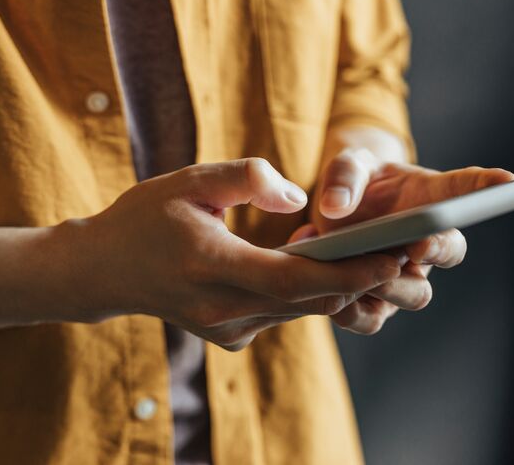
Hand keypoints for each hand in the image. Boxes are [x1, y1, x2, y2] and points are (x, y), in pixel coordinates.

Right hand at [66, 158, 400, 349]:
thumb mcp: (190, 180)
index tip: (394, 258)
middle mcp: (222, 309)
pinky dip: (314, 295)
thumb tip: (298, 196)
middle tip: (409, 254)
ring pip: (301, 309)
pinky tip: (340, 272)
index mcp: (211, 267)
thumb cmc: (146, 217)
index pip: (296, 278)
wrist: (105, 271)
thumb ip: (245, 177)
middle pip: (309, 299)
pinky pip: (284, 314)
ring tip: (388, 260)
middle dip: (362, 279)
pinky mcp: (230, 336)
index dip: (350, 271)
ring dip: (343, 288)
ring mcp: (226, 329)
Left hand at [306, 147, 513, 333]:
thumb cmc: (353, 183)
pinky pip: (371, 319)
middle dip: (438, 251)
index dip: (487, 188)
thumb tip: (335, 208)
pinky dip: (351, 311)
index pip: (464, 190)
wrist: (330, 218)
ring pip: (416, 294)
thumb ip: (344, 177)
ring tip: (363, 274)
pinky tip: (331, 296)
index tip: (508, 181)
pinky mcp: (375, 303)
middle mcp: (425, 242)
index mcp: (428, 199)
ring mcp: (404, 276)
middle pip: (451, 251)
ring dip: (393, 287)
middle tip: (418, 247)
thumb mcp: (347, 165)